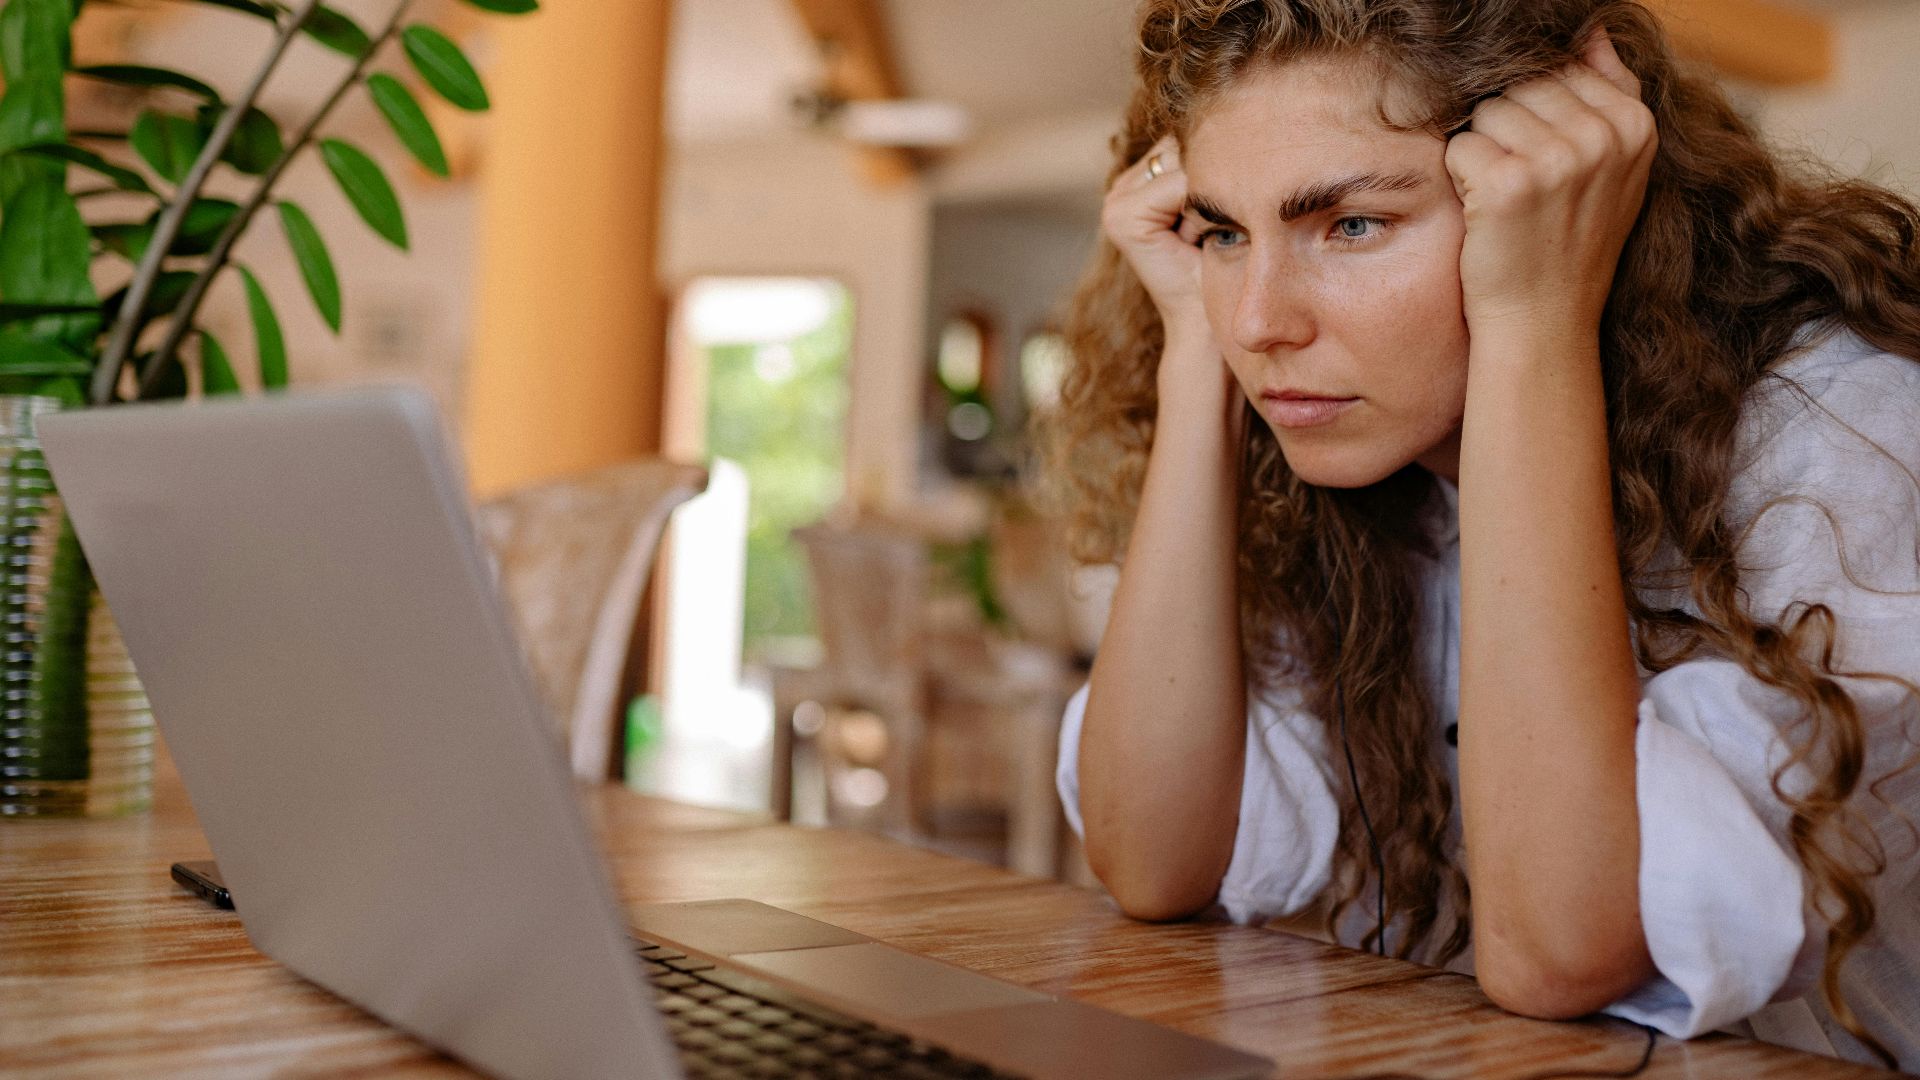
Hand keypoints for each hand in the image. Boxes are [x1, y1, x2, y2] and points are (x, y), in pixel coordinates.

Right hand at [1102, 136, 1237, 413]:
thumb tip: (1253, 110)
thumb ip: (1223, 161)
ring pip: (1186, 161)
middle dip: (1217, 173)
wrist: (1210, 327)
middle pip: (1188, 141)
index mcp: (1146, 175)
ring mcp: (1116, 199)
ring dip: (1210, 193)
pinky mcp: (1120, 217)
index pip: (1194, 133)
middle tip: (1224, 223)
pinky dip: (1201, 208)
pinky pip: (1180, 186)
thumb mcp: (1229, 204)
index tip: (1237, 204)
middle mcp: (1124, 182)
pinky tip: (1200, 237)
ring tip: (1210, 232)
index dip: (1225, 160)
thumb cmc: (1230, 268)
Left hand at [1444, 29, 1656, 333]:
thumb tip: (1592, 30)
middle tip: (1524, 187)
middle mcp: (1602, 137)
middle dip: (1509, 128)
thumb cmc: (1572, 241)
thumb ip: (1611, 92)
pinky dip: (1461, 176)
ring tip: (1508, 198)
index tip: (1545, 162)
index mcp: (1634, 125)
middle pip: (1522, 85)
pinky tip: (1486, 212)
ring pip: (1488, 110)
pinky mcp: (1508, 182)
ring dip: (1483, 151)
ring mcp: (1556, 158)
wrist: (1545, 321)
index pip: (1564, 69)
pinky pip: (1461, 145)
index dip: (1539, 113)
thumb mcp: (1616, 168)